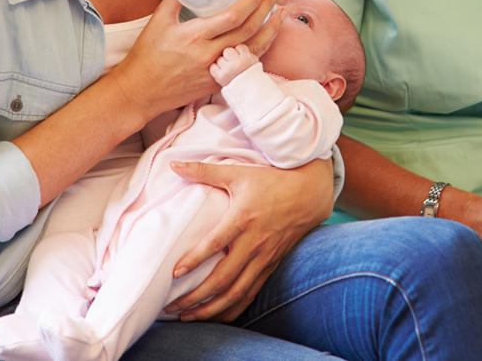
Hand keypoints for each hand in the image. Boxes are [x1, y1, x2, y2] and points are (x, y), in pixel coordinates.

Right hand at [106, 0, 282, 120]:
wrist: (141, 91)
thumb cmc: (147, 56)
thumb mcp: (158, 21)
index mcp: (194, 37)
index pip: (232, 17)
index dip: (250, 1)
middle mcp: (209, 55)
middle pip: (248, 30)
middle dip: (266, 8)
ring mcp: (216, 71)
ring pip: (253, 49)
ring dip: (271, 30)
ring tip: (281, 13)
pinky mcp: (218, 82)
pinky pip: (245, 64)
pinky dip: (260, 49)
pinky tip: (268, 37)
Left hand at [163, 158, 333, 321]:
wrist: (309, 193)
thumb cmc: (271, 180)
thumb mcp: (237, 172)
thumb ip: (204, 170)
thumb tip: (173, 164)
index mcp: (243, 218)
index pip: (216, 244)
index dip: (194, 260)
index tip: (174, 273)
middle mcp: (254, 242)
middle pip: (223, 278)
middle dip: (196, 296)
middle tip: (171, 306)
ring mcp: (264, 257)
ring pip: (236, 292)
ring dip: (211, 309)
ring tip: (187, 317)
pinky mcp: (271, 265)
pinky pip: (251, 294)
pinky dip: (232, 309)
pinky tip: (215, 316)